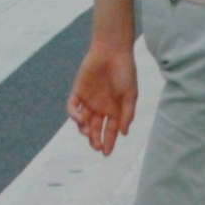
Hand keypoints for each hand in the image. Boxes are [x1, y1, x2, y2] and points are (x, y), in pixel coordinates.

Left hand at [69, 30, 139, 157]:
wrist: (112, 51)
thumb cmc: (124, 71)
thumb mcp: (131, 94)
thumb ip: (127, 114)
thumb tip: (124, 133)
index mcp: (114, 109)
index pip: (111, 130)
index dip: (109, 142)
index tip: (106, 153)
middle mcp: (101, 107)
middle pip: (96, 128)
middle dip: (95, 139)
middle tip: (96, 146)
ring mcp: (88, 100)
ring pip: (83, 121)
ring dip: (85, 130)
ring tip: (88, 133)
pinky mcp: (78, 92)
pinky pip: (73, 108)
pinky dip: (74, 116)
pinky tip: (80, 120)